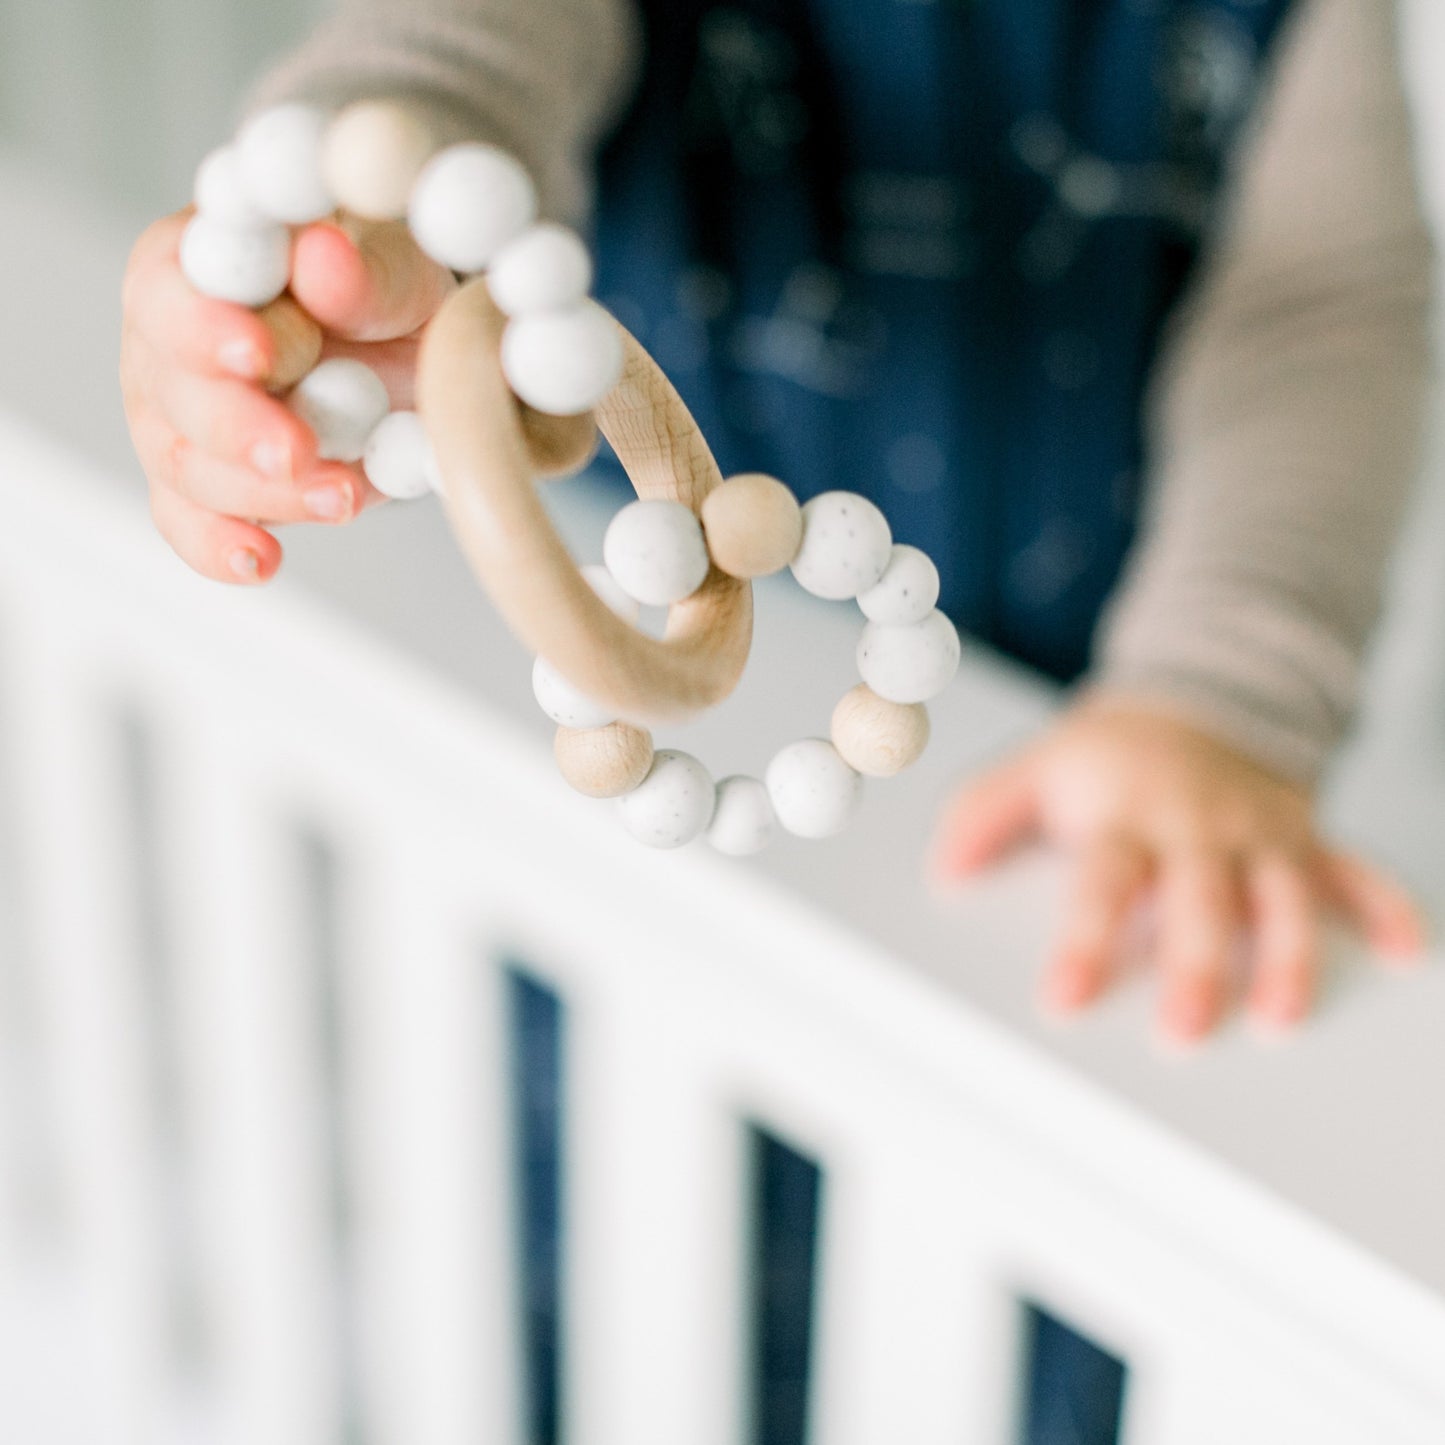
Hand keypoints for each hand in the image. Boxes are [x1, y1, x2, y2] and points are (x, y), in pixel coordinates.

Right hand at [120, 209, 453, 582]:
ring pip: (186, 468)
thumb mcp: (395, 264)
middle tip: (298, 450)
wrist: (403, 352)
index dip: (204, 326)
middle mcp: (165, 344)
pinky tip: (262, 560)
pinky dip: (223, 548)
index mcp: (194, 263)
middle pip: (171, 393)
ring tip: (343, 496)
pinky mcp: (202, 486)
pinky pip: (192, 525)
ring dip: (261, 493)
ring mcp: (175, 421)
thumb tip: (326, 261)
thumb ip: (363, 271)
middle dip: (237, 428)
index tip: (258, 353)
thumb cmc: (378, 289)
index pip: (170, 291)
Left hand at [928, 697, 1425, 1043]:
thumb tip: (945, 868)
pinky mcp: (1306, 838)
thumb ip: (984, 814)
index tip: (1066, 998)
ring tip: (1284, 1017)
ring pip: (1282, 896)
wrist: (1194, 697)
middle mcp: (1199, 825)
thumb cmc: (1109, 756)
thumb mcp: (1036, 768)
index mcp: (1129, 815)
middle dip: (1196, 965)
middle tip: (1184, 1032)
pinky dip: (1385, 908)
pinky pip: (1355, 871)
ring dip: (1288, 955)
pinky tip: (1406, 953)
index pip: (1104, 882)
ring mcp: (1260, 832)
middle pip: (1199, 899)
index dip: (1085, 940)